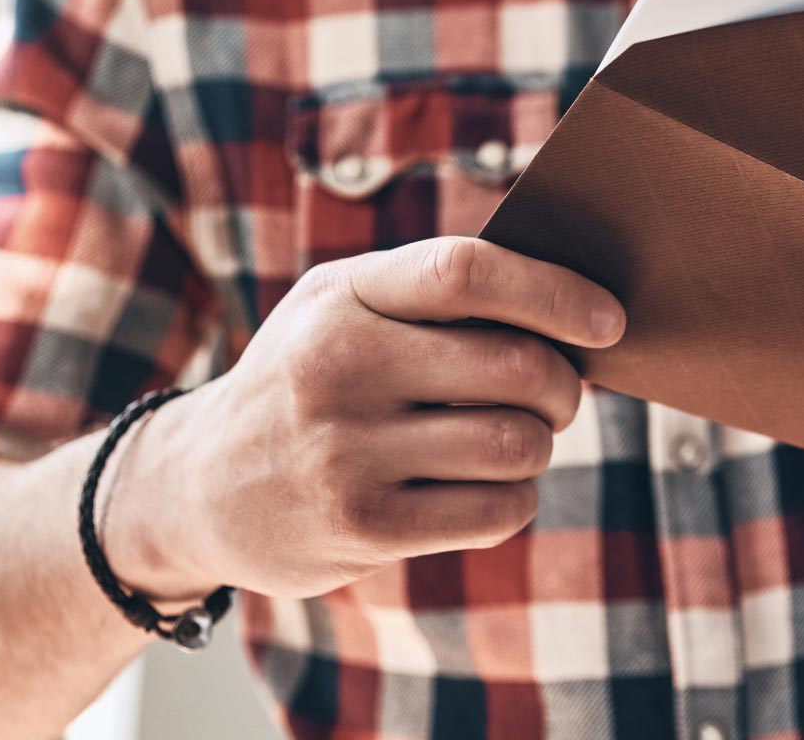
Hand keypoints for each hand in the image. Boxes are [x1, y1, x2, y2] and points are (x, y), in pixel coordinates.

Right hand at [102, 238, 623, 600]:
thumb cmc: (307, 378)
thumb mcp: (340, 307)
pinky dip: (514, 497)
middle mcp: (339, 367)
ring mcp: (347, 453)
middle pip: (515, 365)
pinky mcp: (363, 529)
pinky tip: (485, 487)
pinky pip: (496, 509)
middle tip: (559, 393)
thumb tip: (574, 306)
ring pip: (518, 443)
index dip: (554, 291)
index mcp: (342, 296)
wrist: (194, 488)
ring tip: (514, 439)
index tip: (609, 319)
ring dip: (539, 444)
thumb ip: (434, 291)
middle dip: (563, 384)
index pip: (465, 273)